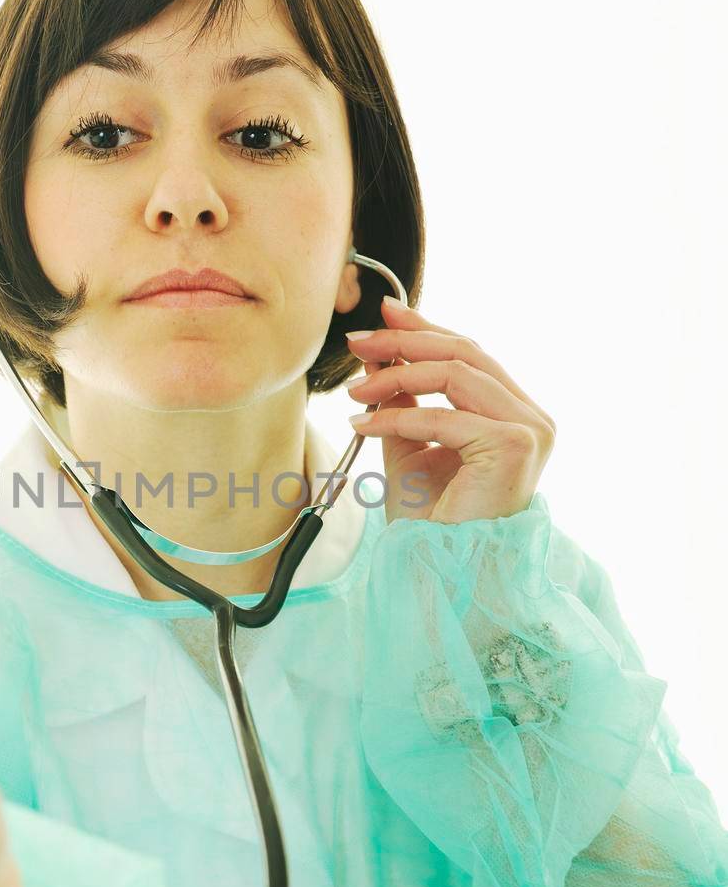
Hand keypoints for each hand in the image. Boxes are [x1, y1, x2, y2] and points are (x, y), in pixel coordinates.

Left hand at [344, 297, 555, 525]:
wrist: (448, 571)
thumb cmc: (436, 522)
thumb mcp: (412, 449)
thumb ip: (403, 404)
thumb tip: (380, 358)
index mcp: (516, 414)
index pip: (471, 355)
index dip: (425, 329)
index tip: (382, 315)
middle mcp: (532, 417)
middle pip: (465, 354)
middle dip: (405, 341)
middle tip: (357, 341)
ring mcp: (529, 430)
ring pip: (455, 375)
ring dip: (396, 375)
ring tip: (353, 391)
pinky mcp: (513, 446)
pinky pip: (443, 417)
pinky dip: (396, 418)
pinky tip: (362, 424)